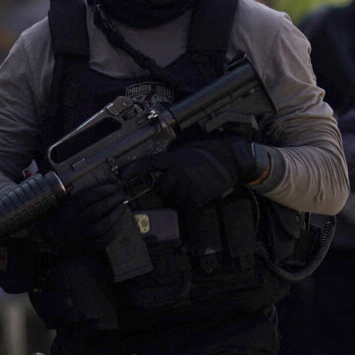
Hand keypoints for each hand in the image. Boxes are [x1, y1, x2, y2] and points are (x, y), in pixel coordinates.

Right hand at [37, 177, 128, 252]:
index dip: (103, 190)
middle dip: (113, 200)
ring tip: (123, 206)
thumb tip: (109, 184)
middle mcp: (76, 222)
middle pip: (97, 210)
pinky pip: (105, 240)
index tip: (114, 185)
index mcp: (70, 209)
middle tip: (122, 194)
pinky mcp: (89, 246)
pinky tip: (120, 222)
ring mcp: (83, 236)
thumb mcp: (69, 203)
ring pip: (102, 225)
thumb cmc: (66, 216)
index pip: (88, 198)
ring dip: (116, 214)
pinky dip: (115, 231)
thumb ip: (85, 195)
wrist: (55, 238)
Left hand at [123, 137, 252, 208]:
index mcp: (175, 158)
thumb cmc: (211, 152)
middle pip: (160, 187)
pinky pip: (186, 204)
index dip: (135, 168)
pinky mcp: (197, 195)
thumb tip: (163, 168)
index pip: (150, 163)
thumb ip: (175, 159)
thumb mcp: (189, 150)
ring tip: (190, 189)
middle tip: (174, 186)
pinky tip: (197, 196)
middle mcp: (179, 171)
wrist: (231, 159)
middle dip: (165, 189)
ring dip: (178, 197)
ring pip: (173, 198)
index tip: (123, 173)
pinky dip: (189, 203)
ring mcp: (188, 184)